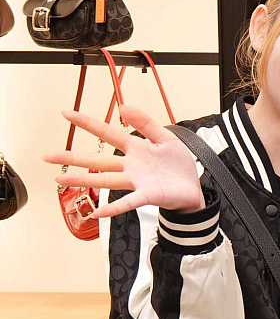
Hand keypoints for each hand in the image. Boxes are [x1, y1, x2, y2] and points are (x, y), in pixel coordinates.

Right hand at [44, 106, 203, 217]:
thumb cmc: (178, 165)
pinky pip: (128, 202)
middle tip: (47, 156)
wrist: (194, 188)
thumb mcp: (166, 138)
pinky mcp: (148, 196)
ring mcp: (137, 182)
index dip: (88, 123)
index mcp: (136, 149)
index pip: (108, 133)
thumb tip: (124, 106)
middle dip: (72, 158)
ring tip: (60, 179)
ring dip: (83, 179)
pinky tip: (97, 212)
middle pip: (97, 160)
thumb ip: (146, 123)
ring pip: (105, 180)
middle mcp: (131, 166)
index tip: (66, 113)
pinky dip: (113, 208)